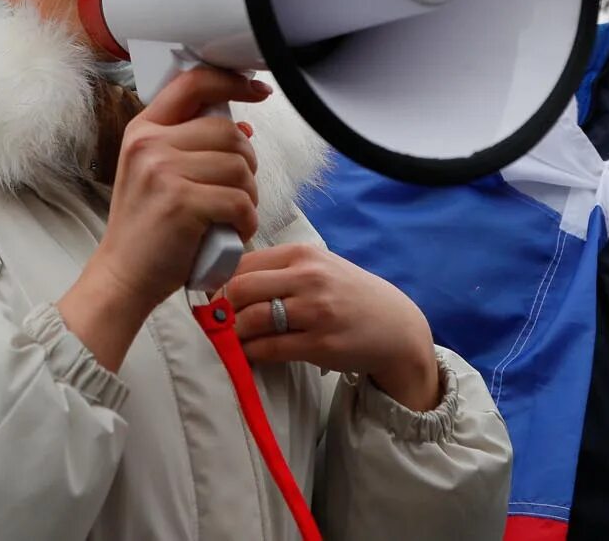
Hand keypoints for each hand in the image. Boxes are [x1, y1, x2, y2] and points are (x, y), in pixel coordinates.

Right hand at [57, 68, 267, 370]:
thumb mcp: (156, 173)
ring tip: (232, 214)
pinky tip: (233, 231)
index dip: (232, 81)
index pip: (193, 83)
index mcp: (143, 130)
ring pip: (239, 166)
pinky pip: (239, 201)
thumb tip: (242, 126)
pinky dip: (246, 221)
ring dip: (248, 195)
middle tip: (237, 189)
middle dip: (246, 161)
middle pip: (228, 131)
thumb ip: (190, 145)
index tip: (257, 89)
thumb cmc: (147, 228)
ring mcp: (163, 171)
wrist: (123, 276)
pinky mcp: (182, 202)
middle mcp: (149, 143)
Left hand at [227, 244, 443, 410]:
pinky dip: (251, 353)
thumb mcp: (319, 268)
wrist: (395, 326)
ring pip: (253, 319)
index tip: (213, 296)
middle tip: (218, 320)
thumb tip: (229, 282)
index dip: (221, 281)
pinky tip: (249, 354)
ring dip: (234, 332)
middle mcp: (308, 278)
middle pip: (242, 288)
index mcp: (303, 254)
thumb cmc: (349, 295)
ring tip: (232, 338)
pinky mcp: (321, 344)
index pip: (243, 262)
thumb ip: (280, 270)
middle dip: (222, 307)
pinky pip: (270, 349)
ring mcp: (316, 312)